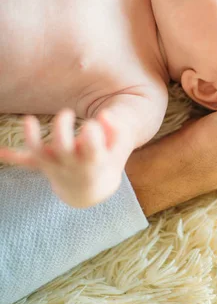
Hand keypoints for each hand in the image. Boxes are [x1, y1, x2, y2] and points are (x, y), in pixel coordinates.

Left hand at [0, 109, 123, 207]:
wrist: (89, 191)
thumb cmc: (106, 162)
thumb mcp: (117, 150)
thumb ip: (114, 130)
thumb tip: (103, 114)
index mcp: (93, 161)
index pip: (92, 149)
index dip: (91, 137)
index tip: (90, 125)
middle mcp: (71, 165)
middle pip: (62, 148)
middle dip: (61, 130)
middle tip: (65, 112)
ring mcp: (55, 166)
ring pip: (39, 154)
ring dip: (32, 138)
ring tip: (28, 120)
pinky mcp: (43, 164)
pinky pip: (26, 162)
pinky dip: (12, 156)